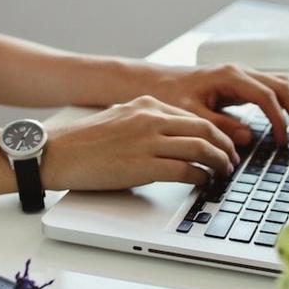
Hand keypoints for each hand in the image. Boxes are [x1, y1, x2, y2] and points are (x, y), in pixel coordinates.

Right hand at [41, 95, 239, 189]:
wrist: (56, 152)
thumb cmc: (85, 141)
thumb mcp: (122, 118)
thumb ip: (148, 123)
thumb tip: (174, 140)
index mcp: (148, 105)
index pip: (195, 117)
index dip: (216, 133)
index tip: (223, 144)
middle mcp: (151, 118)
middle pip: (205, 130)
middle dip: (225, 147)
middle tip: (232, 160)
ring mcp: (148, 141)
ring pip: (201, 148)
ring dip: (218, 162)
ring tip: (224, 173)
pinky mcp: (143, 165)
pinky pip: (185, 170)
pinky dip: (200, 177)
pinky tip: (203, 182)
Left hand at [147, 64, 288, 145]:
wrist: (154, 82)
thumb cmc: (168, 95)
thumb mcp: (190, 115)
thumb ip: (218, 126)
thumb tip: (247, 138)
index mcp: (229, 76)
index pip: (267, 97)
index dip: (279, 121)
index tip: (283, 143)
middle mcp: (240, 72)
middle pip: (283, 87)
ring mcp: (243, 76)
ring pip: (282, 85)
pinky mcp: (241, 84)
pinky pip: (272, 90)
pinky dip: (285, 106)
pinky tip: (288, 124)